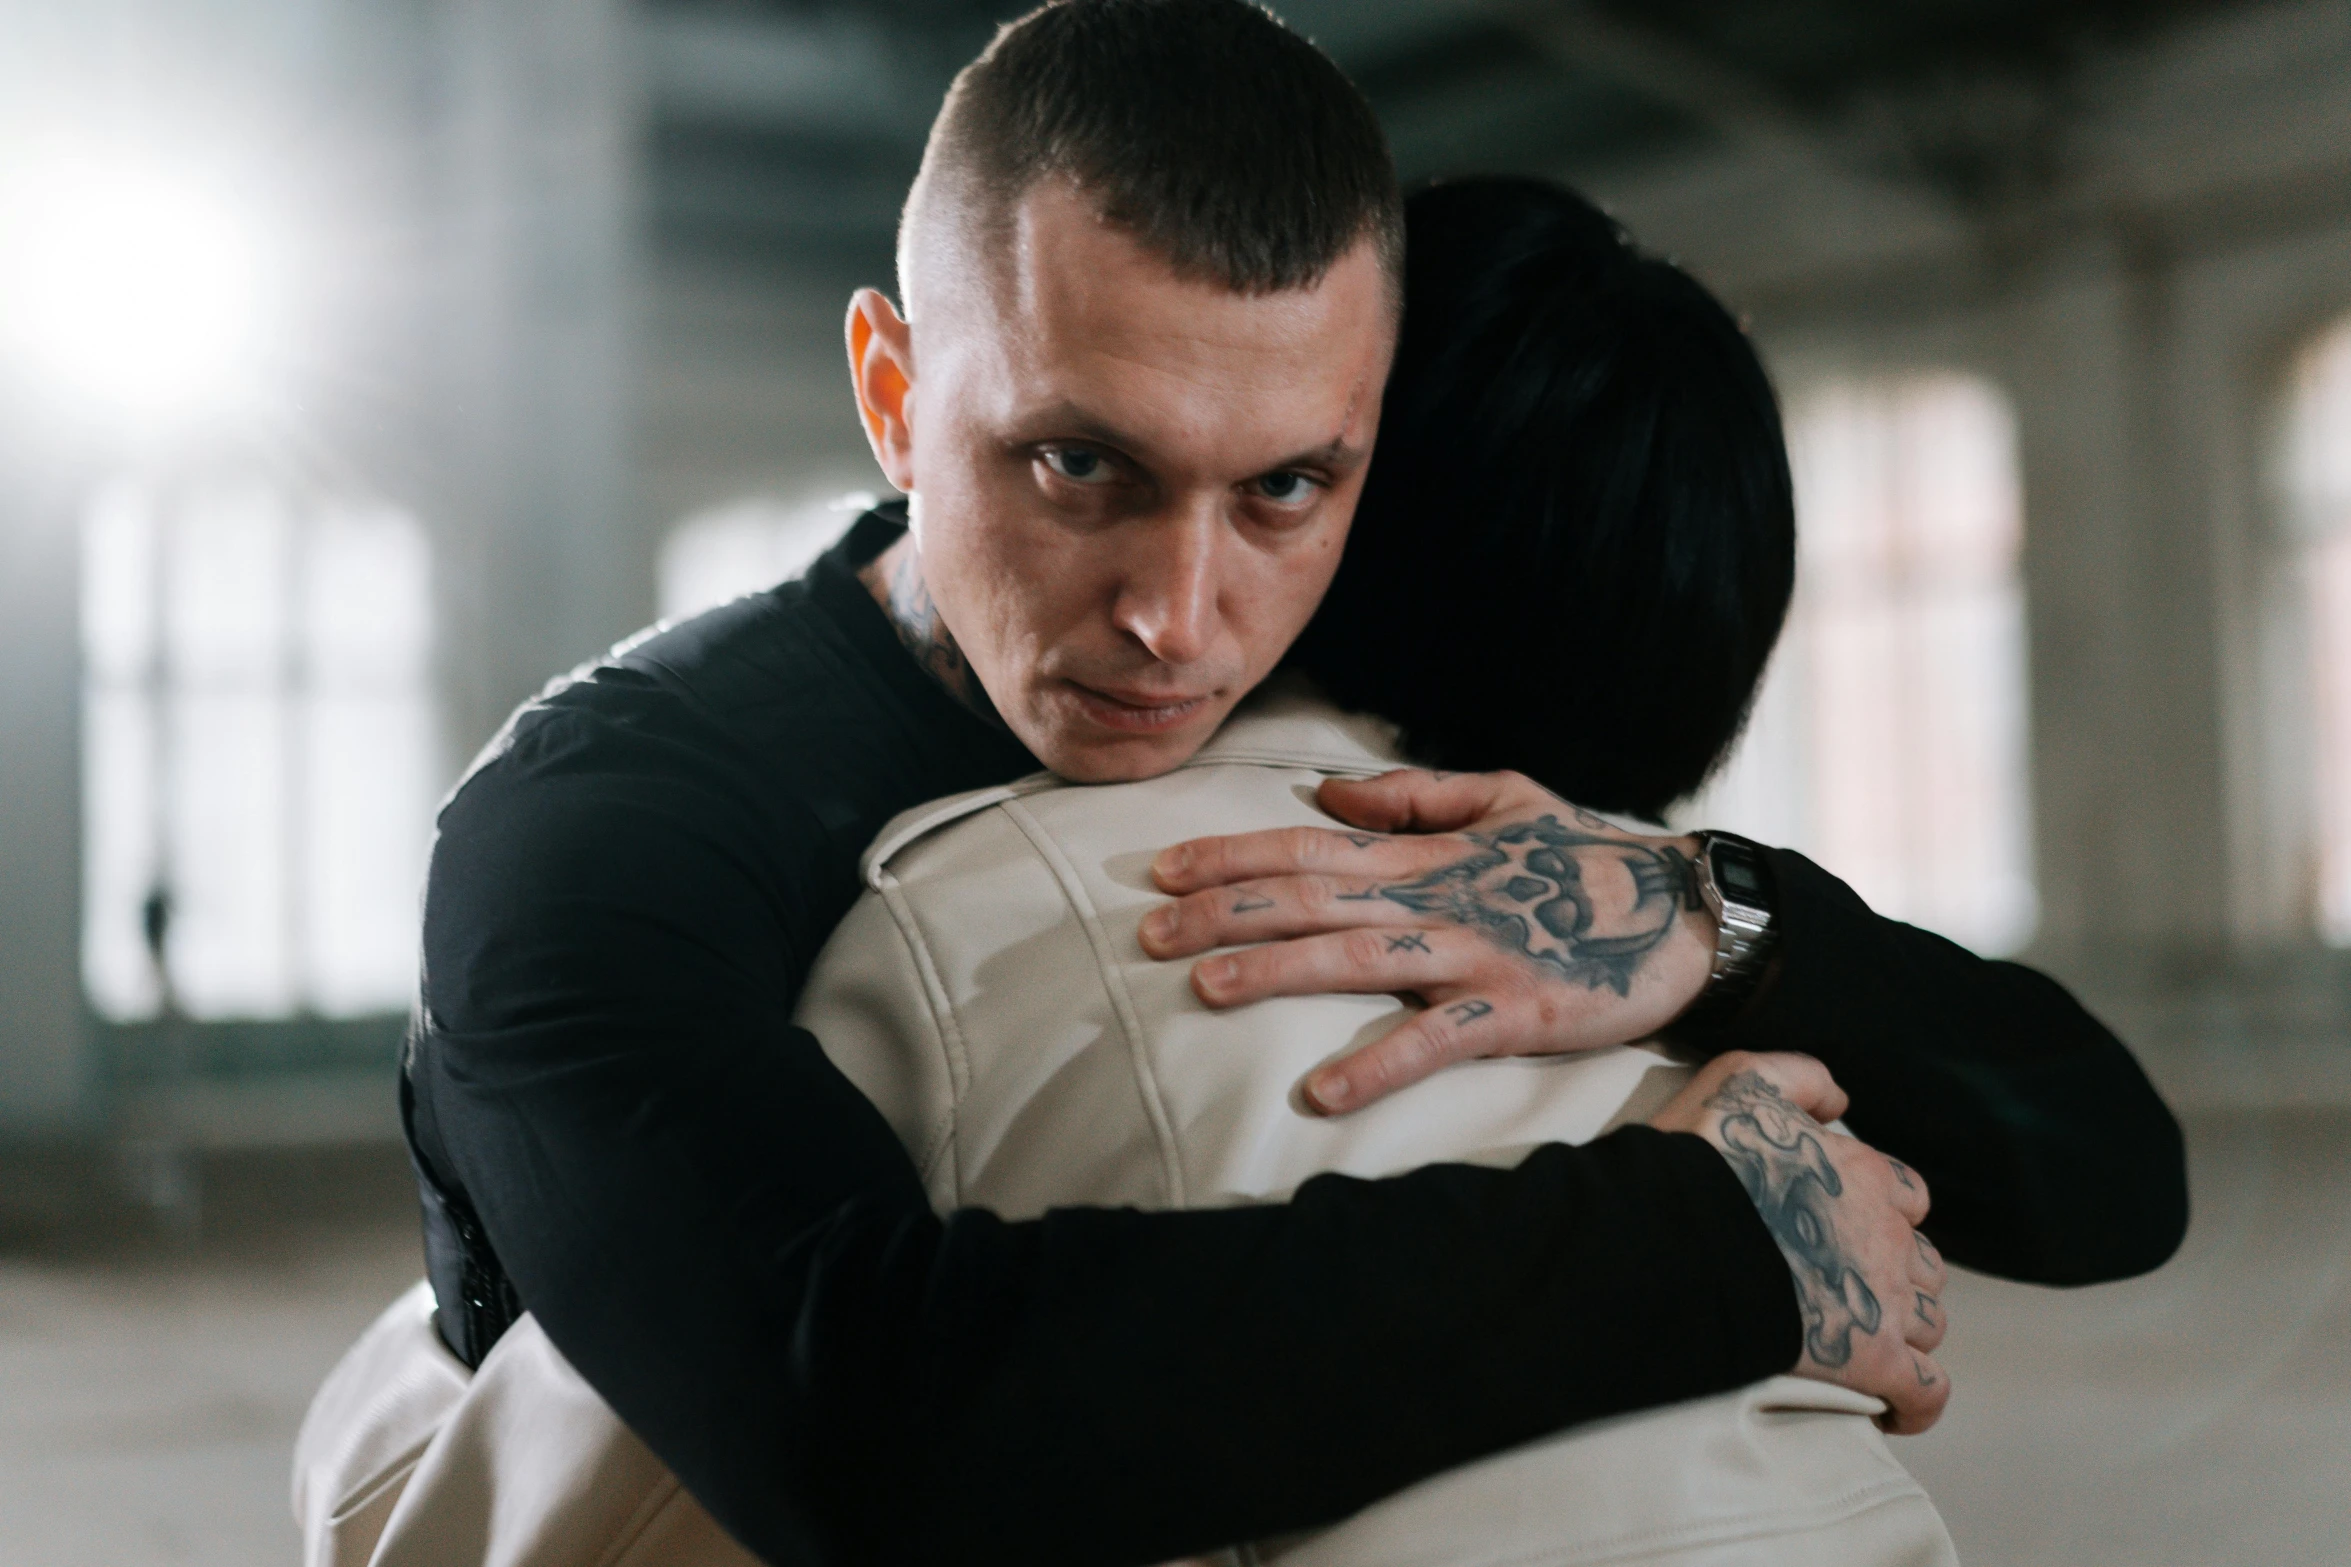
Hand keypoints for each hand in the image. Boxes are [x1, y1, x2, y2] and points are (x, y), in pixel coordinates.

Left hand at [1141, 768, 1716, 1113]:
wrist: (1688, 912)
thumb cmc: (1588, 859)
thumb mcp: (1504, 799)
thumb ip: (1413, 798)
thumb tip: (1325, 799)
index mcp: (1426, 856)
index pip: (1308, 849)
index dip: (1232, 857)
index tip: (1163, 870)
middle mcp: (1438, 900)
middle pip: (1312, 901)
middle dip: (1226, 912)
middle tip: (1148, 931)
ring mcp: (1476, 956)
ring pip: (1357, 961)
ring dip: (1279, 971)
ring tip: (1209, 988)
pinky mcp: (1518, 1014)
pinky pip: (1437, 1043)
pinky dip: (1380, 1066)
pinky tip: (1323, 1094)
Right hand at [1653, 1051, 1951, 1433]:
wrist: (1675, 1235)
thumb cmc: (1699, 1161)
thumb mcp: (1741, 1080)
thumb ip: (1799, 1076)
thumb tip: (1841, 1101)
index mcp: (1864, 1173)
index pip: (1905, 1196)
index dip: (1881, 1214)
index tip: (1842, 1230)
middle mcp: (1886, 1234)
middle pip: (1923, 1262)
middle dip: (1895, 1276)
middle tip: (1843, 1289)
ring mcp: (1883, 1298)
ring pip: (1930, 1322)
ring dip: (1904, 1332)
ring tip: (1858, 1341)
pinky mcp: (1870, 1358)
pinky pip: (1926, 1392)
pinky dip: (1917, 1403)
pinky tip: (1894, 1410)